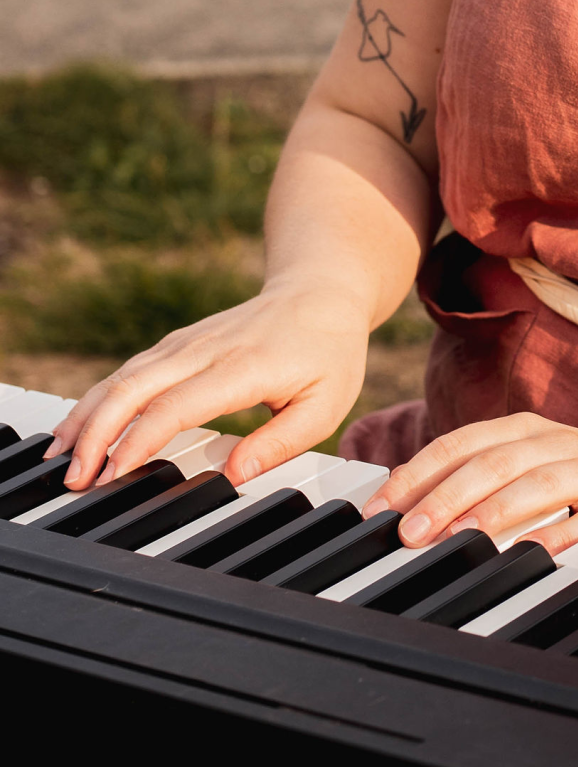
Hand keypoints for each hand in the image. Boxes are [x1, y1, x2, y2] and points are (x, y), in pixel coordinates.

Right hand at [48, 277, 372, 491]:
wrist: (321, 289)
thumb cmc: (327, 350)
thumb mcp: (326, 403)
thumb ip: (280, 443)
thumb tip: (235, 477)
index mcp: (242, 366)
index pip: (177, 405)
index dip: (139, 440)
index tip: (112, 473)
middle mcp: (206, 349)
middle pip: (134, 386)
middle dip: (96, 432)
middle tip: (74, 477)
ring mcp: (187, 342)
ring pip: (124, 376)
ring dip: (88, 415)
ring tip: (60, 458)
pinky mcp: (178, 344)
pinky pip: (131, 371)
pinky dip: (99, 399)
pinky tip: (79, 427)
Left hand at [371, 413, 577, 552]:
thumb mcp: (531, 469)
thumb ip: (479, 482)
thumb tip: (408, 509)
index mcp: (526, 430)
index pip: (461, 442)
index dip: (418, 471)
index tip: (381, 507)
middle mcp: (556, 442)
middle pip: (495, 460)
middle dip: (446, 494)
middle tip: (408, 531)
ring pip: (538, 482)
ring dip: (494, 510)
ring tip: (458, 537)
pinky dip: (559, 532)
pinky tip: (531, 551)